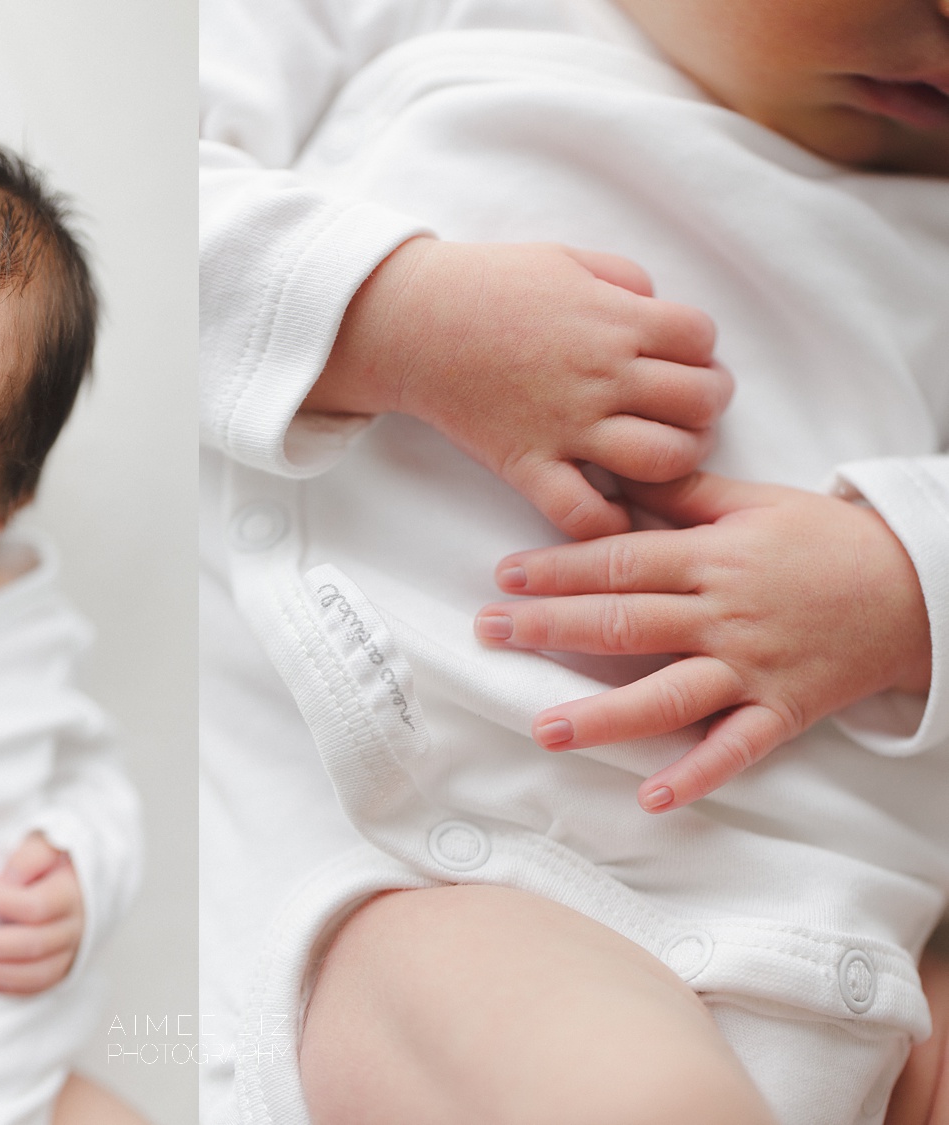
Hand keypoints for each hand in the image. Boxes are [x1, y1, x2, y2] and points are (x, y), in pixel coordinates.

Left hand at [0, 831, 83, 993]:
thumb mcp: (46, 841)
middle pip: (33, 944)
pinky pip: (41, 986)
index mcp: (72, 892)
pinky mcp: (66, 966)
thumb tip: (7, 880)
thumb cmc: (55, 858)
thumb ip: (29, 856)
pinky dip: (13, 988)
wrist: (83, 876)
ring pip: (37, 972)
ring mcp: (73, 949)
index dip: (4, 902)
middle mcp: (76, 925)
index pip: (36, 907)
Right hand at [305, 238, 729, 539]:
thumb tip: (658, 312)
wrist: (410, 323)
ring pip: (664, 460)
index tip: (679, 358)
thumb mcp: (567, 259)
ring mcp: (566, 425)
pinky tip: (615, 508)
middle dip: (705, 405)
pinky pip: (582, 512)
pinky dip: (608, 521)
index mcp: (616, 319)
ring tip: (659, 453)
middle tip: (683, 408)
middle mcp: (602, 375)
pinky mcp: (528, 464)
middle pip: (700, 401)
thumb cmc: (485, 285)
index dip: (700, 349)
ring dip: (678, 461)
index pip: (701, 338)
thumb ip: (625, 280)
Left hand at [473, 472, 930, 810]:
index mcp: (712, 557)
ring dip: (603, 714)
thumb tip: (611, 477)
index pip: (621, 562)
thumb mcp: (751, 501)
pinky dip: (697, 774)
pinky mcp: (782, 709)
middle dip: (551, 628)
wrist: (919, 586)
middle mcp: (724, 613)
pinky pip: (737, 748)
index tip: (504, 575)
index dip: (559, 568)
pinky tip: (651, 797)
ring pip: (668, 694)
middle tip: (490, 633)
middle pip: (625, 623)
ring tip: (544, 728)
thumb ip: (678, 494)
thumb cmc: (824, 539)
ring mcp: (752, 666)